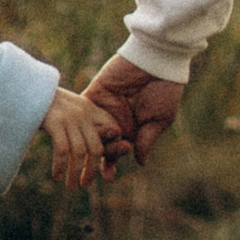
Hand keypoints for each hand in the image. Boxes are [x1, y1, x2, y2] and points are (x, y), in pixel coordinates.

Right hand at [40, 89, 111, 190]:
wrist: (25, 88)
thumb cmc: (47, 104)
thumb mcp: (71, 110)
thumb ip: (85, 126)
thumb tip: (94, 152)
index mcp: (92, 110)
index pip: (110, 135)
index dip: (110, 155)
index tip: (104, 174)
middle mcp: (83, 113)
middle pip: (96, 148)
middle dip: (92, 170)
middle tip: (84, 185)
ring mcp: (69, 117)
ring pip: (80, 152)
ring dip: (75, 173)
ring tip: (71, 187)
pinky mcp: (54, 122)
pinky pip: (63, 150)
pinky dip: (61, 166)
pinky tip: (56, 176)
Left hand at [83, 53, 182, 169]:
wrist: (157, 61)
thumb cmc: (165, 90)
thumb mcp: (160, 119)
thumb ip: (147, 140)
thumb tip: (140, 163)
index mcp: (132, 128)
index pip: (117, 150)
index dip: (111, 164)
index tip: (108, 177)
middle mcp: (116, 120)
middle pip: (100, 144)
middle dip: (97, 158)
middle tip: (94, 169)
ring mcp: (103, 108)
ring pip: (89, 132)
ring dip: (86, 146)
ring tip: (83, 160)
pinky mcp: (94, 94)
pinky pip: (81, 112)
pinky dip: (78, 125)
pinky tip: (75, 138)